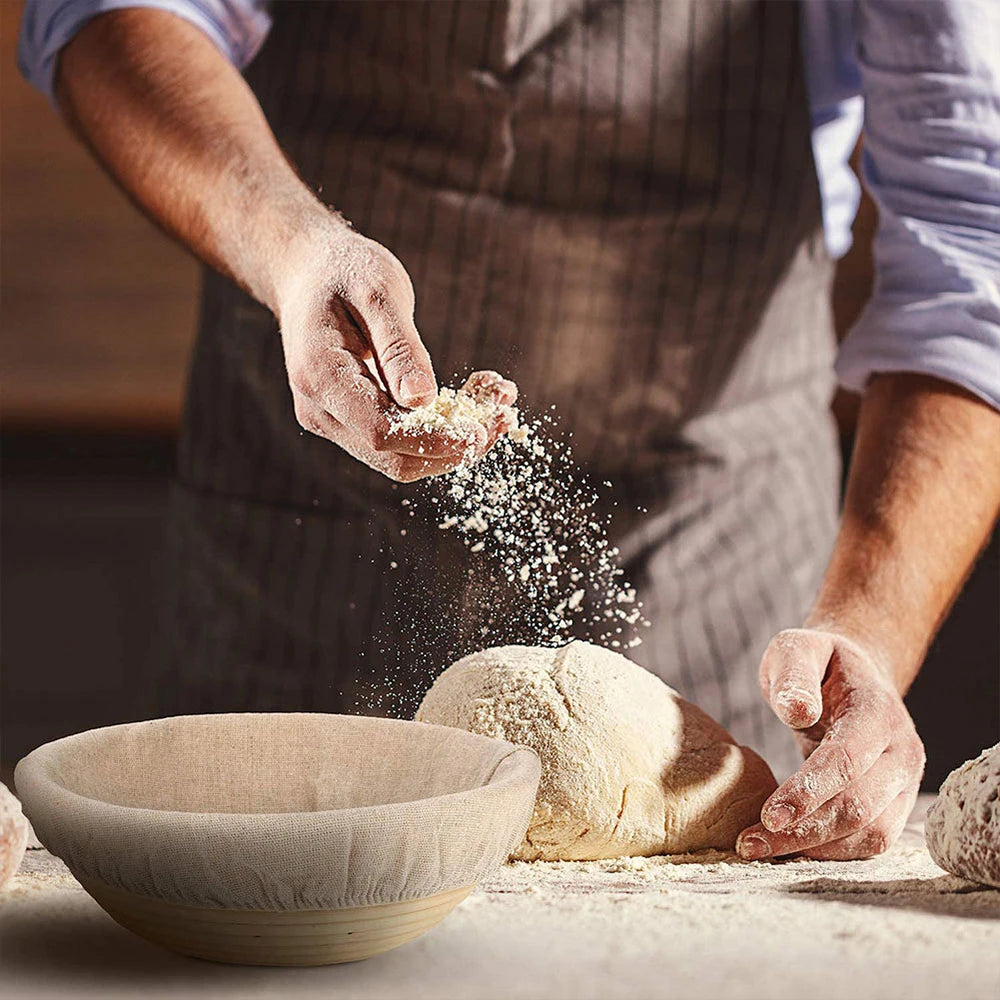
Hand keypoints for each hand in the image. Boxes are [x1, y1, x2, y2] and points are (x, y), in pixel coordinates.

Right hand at [276, 219, 504, 480]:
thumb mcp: (378, 292)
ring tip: (497, 405)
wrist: (308, 270)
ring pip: (400, 459)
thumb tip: (424, 401)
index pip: (381, 433)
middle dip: (453, 449)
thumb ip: (399, 348)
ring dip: (453, 443)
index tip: (483, 429)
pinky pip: (398, 441)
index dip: (435, 440)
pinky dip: (439, 429)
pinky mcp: (350, 420)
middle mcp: (320, 411)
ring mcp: (332, 420)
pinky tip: (473, 400)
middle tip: (504, 420)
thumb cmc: (344, 271)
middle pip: (393, 460)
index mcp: (320, 378)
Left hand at [737, 628, 924, 860]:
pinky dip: (830, 851)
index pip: (847, 760)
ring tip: (760, 848)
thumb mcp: (798, 649)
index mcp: (879, 711)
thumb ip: (794, 674)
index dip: (809, 792)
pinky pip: (870, 841)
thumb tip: (798, 711)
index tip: (768, 815)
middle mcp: (902, 752)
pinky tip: (788, 847)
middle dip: (804, 830)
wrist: (856, 674)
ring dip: (814, 848)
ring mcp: (904, 783)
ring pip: (870, 833)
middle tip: (751, 842)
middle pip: (860, 806)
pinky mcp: (895, 804)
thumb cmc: (819, 662)